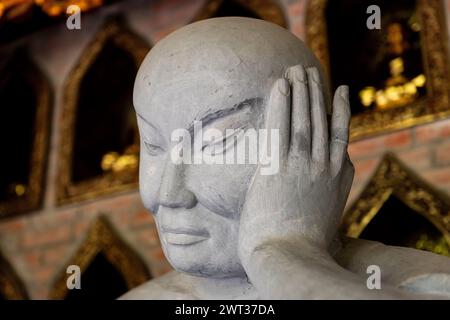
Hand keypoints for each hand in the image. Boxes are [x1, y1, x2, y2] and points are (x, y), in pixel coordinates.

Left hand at [238, 65, 353, 267]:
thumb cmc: (304, 244)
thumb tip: (335, 177)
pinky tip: (280, 84)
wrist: (290, 258)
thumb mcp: (328, 216)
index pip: (340, 135)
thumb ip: (332, 192)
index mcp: (338, 177)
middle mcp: (324, 166)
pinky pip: (280, 128)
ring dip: (300, 91)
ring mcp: (302, 165)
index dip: (340, 111)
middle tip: (309, 70)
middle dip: (316, 93)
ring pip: (304, 119)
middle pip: (322, 121)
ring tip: (296, 69)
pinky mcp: (277, 168)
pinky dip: (281, 104)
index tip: (339, 92)